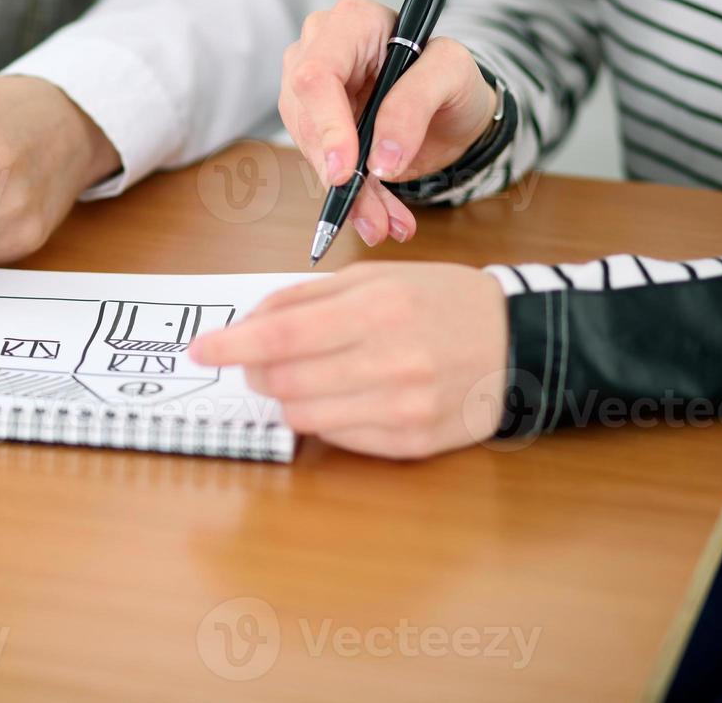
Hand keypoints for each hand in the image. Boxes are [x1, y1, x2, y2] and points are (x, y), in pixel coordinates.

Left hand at [190, 263, 508, 458]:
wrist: (520, 341)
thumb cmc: (439, 301)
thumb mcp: (375, 277)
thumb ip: (305, 298)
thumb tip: (248, 324)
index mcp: (377, 310)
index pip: (280, 337)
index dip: (231, 346)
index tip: (201, 351)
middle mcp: (391, 362)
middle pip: (283, 381)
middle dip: (256, 371)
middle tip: (258, 360)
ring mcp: (403, 409)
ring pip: (304, 415)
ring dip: (287, 397)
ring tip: (307, 376)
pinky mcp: (413, 444)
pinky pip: (338, 439)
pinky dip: (325, 418)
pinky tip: (345, 396)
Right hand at [280, 0, 497, 246]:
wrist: (452, 108)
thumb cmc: (452, 77)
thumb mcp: (452, 74)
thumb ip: (416, 104)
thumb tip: (381, 157)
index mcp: (352, 21)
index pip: (318, 73)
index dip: (326, 125)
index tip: (345, 171)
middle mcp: (320, 50)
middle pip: (306, 116)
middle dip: (338, 171)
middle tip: (372, 213)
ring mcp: (311, 91)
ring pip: (310, 149)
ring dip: (347, 195)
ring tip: (384, 221)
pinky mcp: (316, 127)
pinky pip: (323, 167)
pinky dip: (351, 200)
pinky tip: (378, 217)